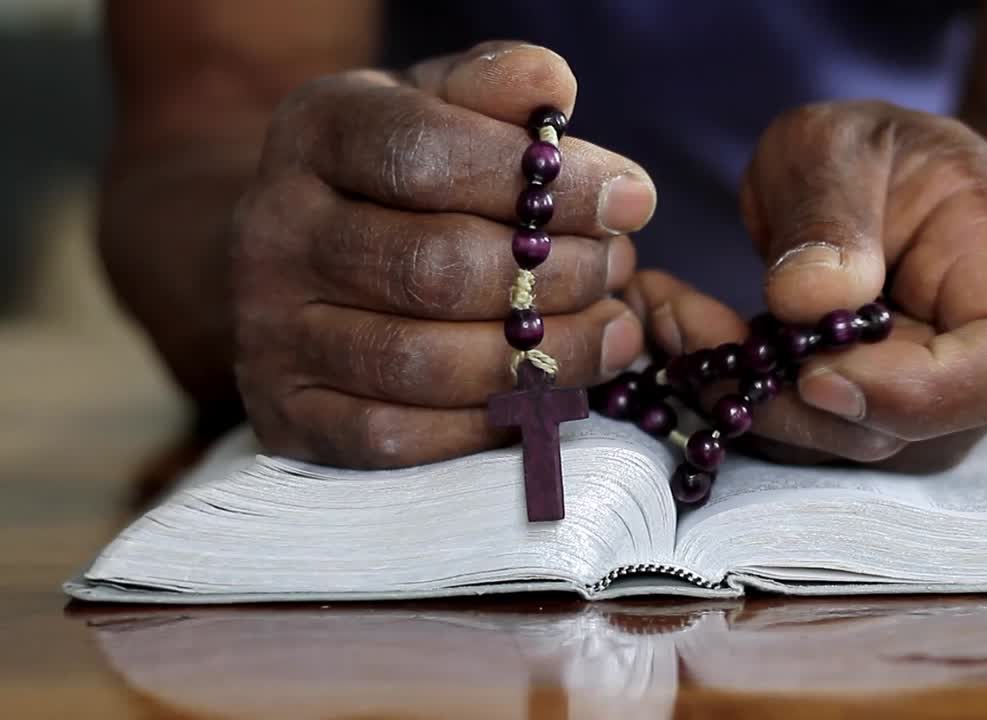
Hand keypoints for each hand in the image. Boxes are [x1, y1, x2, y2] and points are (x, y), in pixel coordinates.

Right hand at [231, 42, 655, 467]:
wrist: (299, 263)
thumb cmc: (395, 179)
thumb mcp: (437, 109)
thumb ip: (494, 89)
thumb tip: (553, 87)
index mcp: (314, 132)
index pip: (428, 154)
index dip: (547, 185)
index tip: (633, 201)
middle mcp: (275, 231)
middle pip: (434, 267)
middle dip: (556, 275)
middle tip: (620, 270)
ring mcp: (272, 333)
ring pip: (422, 362)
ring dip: (541, 356)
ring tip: (612, 333)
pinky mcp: (289, 417)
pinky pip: (398, 438)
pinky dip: (488, 421)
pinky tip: (549, 392)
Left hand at [627, 101, 986, 469]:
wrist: (900, 190)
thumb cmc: (885, 154)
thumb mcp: (844, 142)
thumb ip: (829, 208)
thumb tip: (808, 301)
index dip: (915, 393)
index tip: (812, 373)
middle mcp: (980, 367)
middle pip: (905, 427)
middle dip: (782, 394)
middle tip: (679, 323)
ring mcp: (925, 409)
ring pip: (837, 442)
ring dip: (742, 393)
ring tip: (668, 314)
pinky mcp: (863, 422)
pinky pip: (802, 429)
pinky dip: (737, 392)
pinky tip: (683, 331)